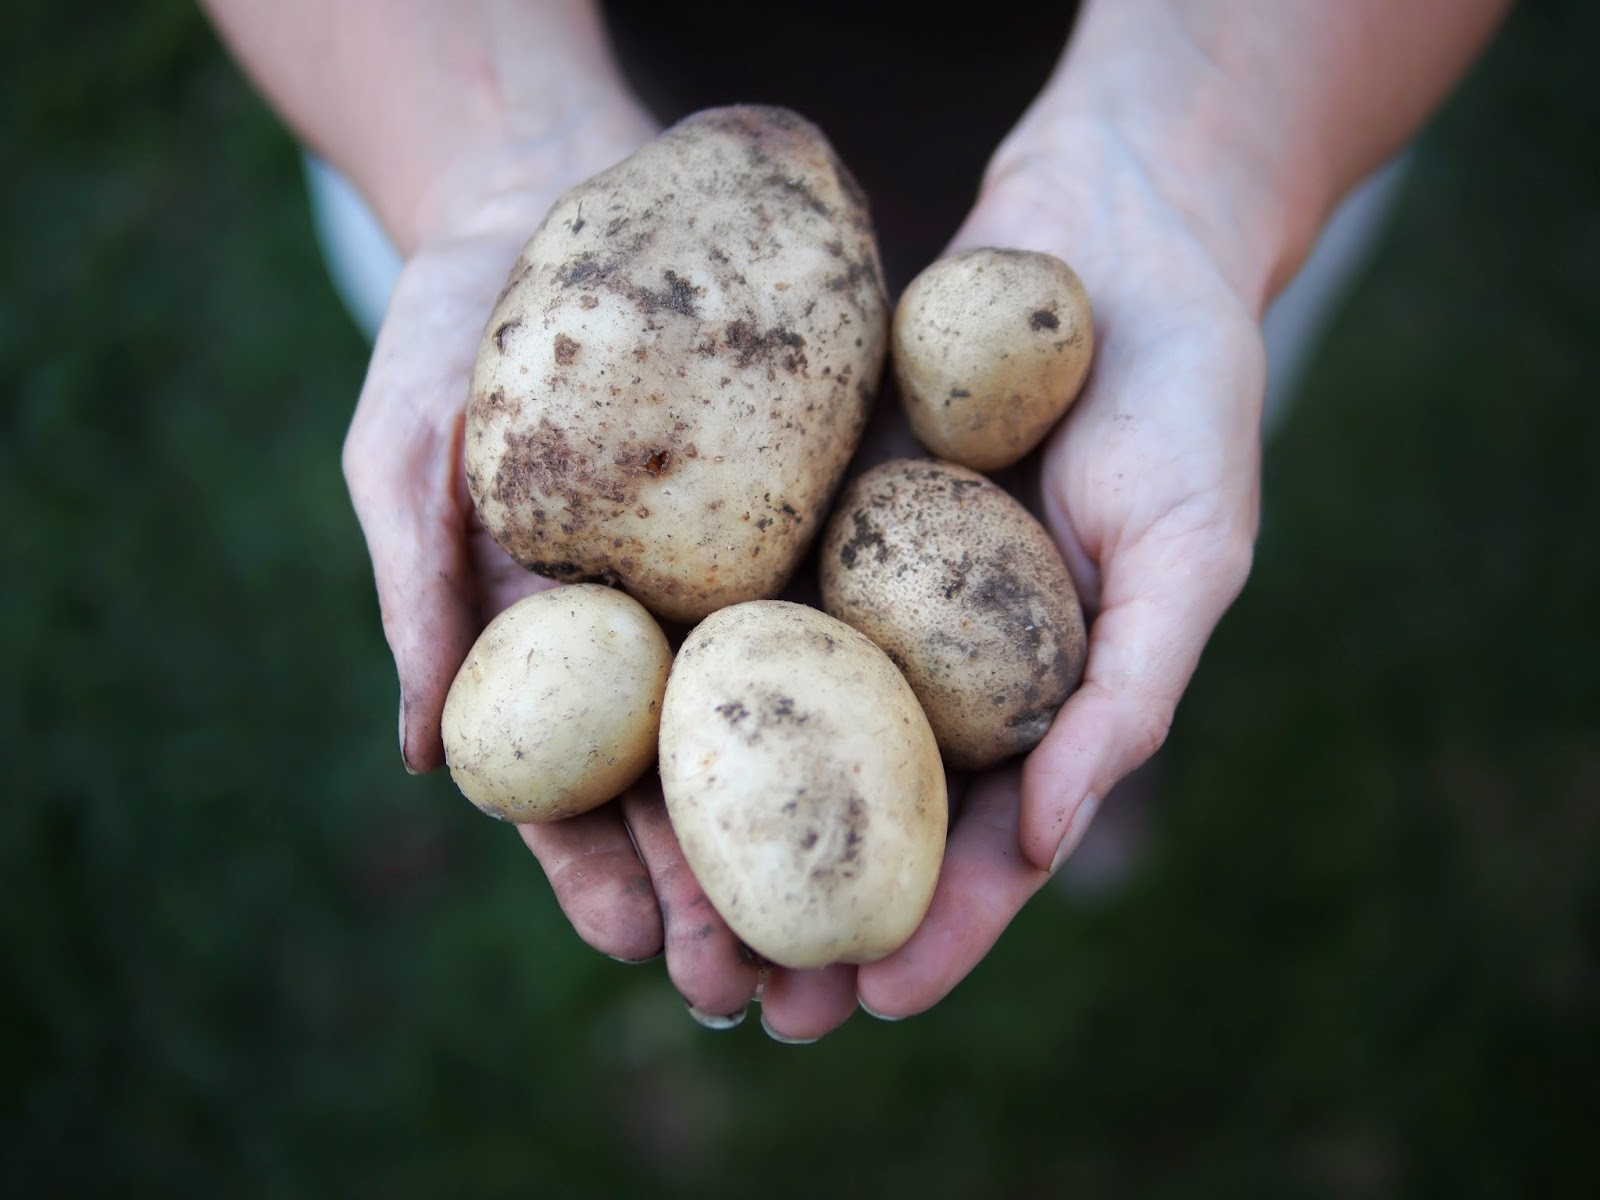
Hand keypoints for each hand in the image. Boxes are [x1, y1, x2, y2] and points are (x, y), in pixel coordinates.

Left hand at [569, 122, 1266, 1040]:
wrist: (1108, 228)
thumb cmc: (1182, 393)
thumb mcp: (1190, 547)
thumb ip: (1132, 691)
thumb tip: (1053, 842)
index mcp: (1042, 694)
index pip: (989, 839)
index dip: (940, 928)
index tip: (874, 1003)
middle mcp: (943, 658)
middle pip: (865, 809)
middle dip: (806, 908)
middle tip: (743, 1001)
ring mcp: (866, 587)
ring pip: (785, 728)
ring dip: (729, 826)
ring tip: (666, 916)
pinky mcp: (804, 510)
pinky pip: (742, 601)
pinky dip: (694, 675)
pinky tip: (629, 736)